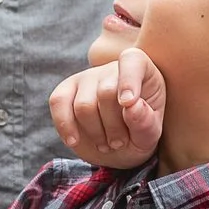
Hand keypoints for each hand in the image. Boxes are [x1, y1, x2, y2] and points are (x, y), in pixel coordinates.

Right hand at [46, 47, 164, 169]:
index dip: (128, 81)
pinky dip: (65, 126)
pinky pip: (58, 102)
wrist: (118, 146)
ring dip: (95, 132)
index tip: (128, 104)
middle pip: (106, 92)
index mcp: (140, 69)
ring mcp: (86, 78)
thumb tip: (131, 107)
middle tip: (120, 143)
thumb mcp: (150, 134)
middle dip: (113, 126)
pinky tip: (74, 141)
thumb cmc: (138, 133)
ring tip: (106, 144)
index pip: (132, 62)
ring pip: (83, 105)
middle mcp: (111, 69)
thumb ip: (145, 122)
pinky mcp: (65, 91)